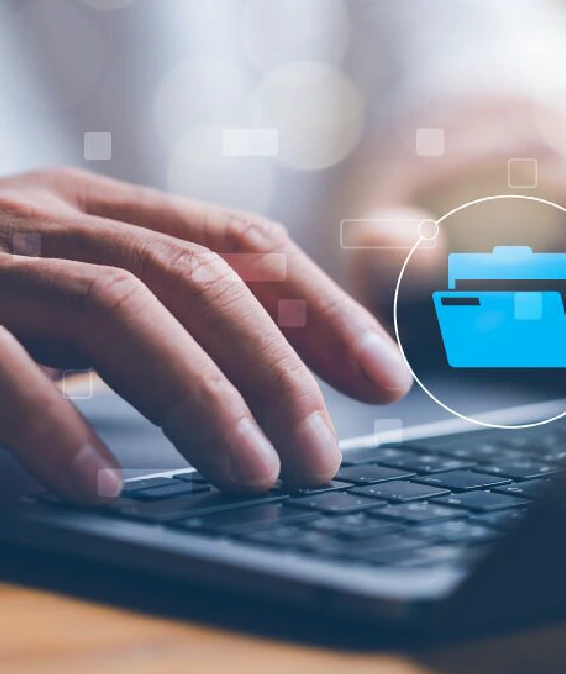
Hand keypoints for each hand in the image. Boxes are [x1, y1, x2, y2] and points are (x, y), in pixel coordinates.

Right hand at [0, 168, 411, 503]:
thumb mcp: (76, 285)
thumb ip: (165, 308)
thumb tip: (288, 370)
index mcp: (102, 204)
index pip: (244, 245)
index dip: (323, 310)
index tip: (386, 380)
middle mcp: (51, 213)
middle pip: (200, 277)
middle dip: (279, 370)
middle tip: (324, 456)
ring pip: (121, 308)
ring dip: (199, 398)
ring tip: (252, 476)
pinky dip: (53, 425)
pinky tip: (101, 487)